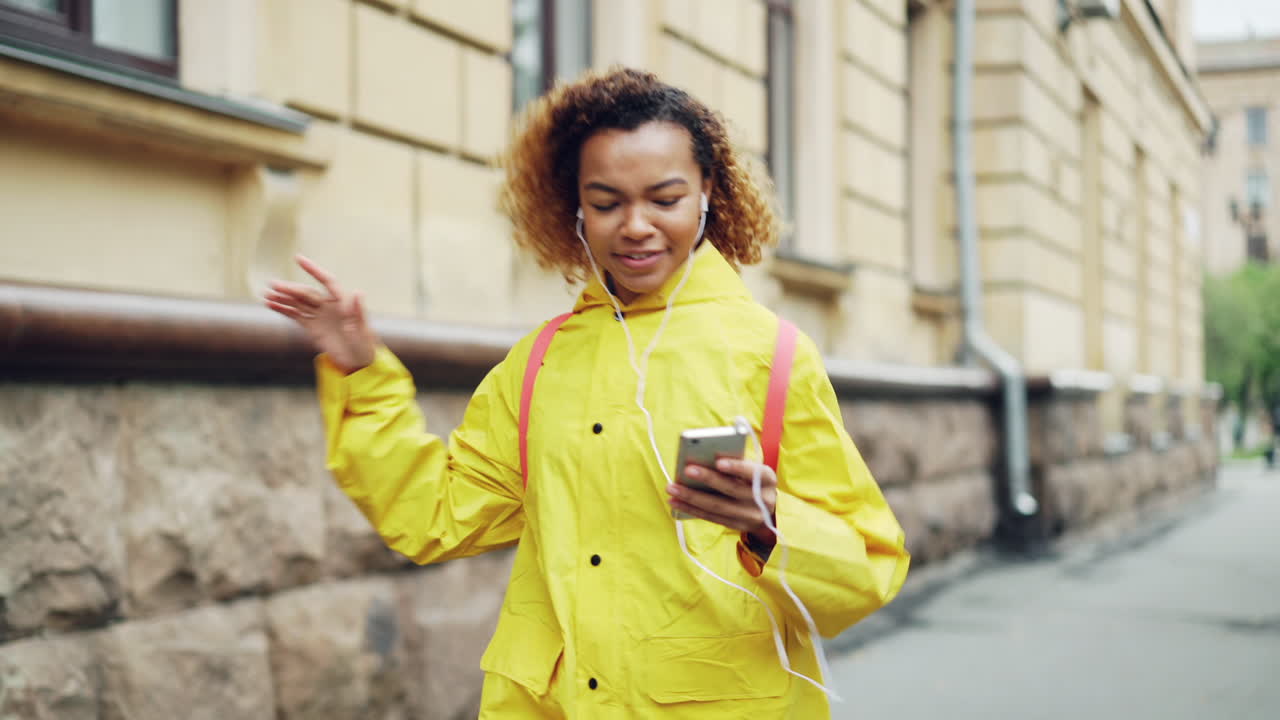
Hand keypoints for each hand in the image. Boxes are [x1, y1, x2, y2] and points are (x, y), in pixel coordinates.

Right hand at [263, 255, 376, 373]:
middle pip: (307, 293)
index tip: (298, 259)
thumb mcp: (362, 329)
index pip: (327, 280)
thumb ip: (358, 312)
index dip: (313, 270)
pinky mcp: (312, 326)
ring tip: (267, 294)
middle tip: (273, 285)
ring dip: (283, 298)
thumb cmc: (364, 344)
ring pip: (298, 303)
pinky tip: (271, 305)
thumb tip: (358, 292)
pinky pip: (296, 315)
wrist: (357, 362)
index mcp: (342, 301)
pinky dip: (283, 310)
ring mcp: (319, 315)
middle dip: (290, 289)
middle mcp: (329, 305)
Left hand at [666, 458, 777, 540]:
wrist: (770, 511)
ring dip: (691, 497)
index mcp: (768, 479)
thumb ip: (736, 465)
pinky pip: (711, 517)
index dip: (736, 467)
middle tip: (687, 470)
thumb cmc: (753, 481)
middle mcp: (763, 499)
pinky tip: (675, 502)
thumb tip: (704, 460)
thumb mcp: (753, 471)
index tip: (718, 461)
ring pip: (717, 506)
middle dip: (708, 479)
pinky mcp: (737, 526)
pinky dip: (691, 509)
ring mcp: (750, 516)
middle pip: (731, 489)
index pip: (753, 472)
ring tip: (672, 488)